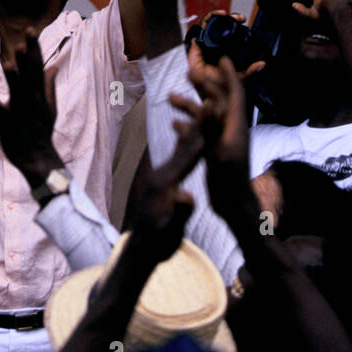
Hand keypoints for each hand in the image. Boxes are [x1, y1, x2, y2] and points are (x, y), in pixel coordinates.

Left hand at [0, 31, 60, 187]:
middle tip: (22, 42)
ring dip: (13, 79)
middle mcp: (33, 100)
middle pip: (29, 76)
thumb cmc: (42, 130)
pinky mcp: (10, 124)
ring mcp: (22, 112)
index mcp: (40, 94)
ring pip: (17, 92)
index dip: (34, 48)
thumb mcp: (50, 106)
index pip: (38, 66)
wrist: (39, 159)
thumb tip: (53, 65)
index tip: (31, 30)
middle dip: (26, 59)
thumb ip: (49, 84)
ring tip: (8, 64)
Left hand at [128, 124, 201, 263]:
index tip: (211, 116)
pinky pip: (178, 158)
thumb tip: (188, 197)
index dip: (201, 135)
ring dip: (194, 129)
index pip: (187, 156)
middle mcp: (162, 175)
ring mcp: (161, 177)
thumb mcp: (170, 231)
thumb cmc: (158, 244)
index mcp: (166, 184)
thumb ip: (179, 212)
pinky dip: (187, 144)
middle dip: (199, 123)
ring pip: (181, 149)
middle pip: (185, 146)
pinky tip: (189, 134)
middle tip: (210, 100)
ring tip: (202, 110)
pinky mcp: (163, 182)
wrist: (140, 251)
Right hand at [171, 56, 250, 217]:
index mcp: (235, 126)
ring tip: (169, 98)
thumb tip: (211, 102)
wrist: (234, 206)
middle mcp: (231, 129)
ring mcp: (224, 140)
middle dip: (205, 84)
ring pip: (207, 116)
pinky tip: (173, 124)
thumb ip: (212, 127)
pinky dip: (188, 125)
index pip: (234, 93)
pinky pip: (201, 132)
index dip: (229, 75)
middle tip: (189, 71)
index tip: (222, 59)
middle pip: (218, 100)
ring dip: (190, 105)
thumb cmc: (228, 181)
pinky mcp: (216, 151)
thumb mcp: (218, 152)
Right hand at [186, 20, 266, 84]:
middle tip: (240, 19)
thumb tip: (262, 64)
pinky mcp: (198, 39)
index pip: (232, 35)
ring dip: (222, 16)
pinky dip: (211, 17)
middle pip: (223, 27)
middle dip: (232, 19)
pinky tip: (220, 16)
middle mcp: (216, 45)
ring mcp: (206, 41)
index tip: (245, 24)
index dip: (238, 28)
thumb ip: (249, 71)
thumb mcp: (238, 77)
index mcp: (225, 50)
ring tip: (230, 15)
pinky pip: (203, 25)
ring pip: (213, 23)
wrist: (203, 87)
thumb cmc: (216, 84)